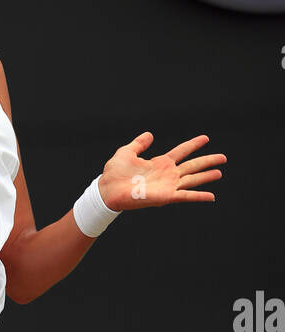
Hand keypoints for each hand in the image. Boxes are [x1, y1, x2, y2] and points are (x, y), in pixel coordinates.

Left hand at [98, 132, 225, 210]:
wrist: (107, 190)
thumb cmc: (114, 174)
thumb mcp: (126, 152)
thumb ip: (139, 143)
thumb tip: (149, 134)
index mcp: (160, 163)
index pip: (181, 151)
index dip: (193, 144)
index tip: (206, 138)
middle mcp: (167, 174)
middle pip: (192, 165)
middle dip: (207, 161)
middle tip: (223, 158)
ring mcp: (168, 185)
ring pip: (192, 179)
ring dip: (206, 176)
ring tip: (220, 172)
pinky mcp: (166, 196)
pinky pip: (186, 196)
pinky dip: (199, 196)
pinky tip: (212, 196)